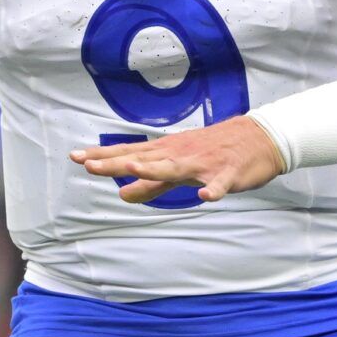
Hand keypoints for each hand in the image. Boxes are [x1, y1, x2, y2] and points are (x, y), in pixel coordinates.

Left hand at [72, 117, 285, 204]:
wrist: (260, 139)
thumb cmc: (215, 152)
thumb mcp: (179, 168)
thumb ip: (151, 183)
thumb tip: (121, 194)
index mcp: (168, 152)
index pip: (130, 153)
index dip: (103, 157)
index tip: (75, 157)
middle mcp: (181, 154)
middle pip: (145, 159)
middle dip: (117, 162)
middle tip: (88, 164)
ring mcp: (204, 163)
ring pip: (176, 168)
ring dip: (155, 169)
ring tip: (132, 169)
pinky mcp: (228, 173)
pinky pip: (220, 184)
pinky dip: (214, 190)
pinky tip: (206, 197)